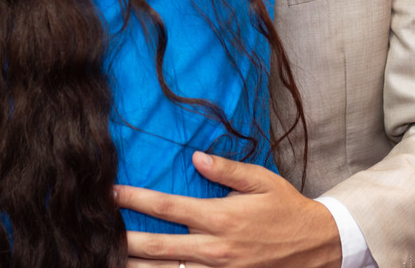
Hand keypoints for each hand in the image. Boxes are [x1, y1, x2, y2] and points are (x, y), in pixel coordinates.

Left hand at [118, 151, 341, 267]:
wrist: (318, 245)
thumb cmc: (286, 208)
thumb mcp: (261, 180)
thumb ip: (227, 170)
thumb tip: (195, 156)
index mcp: (221, 217)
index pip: (167, 208)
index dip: (134, 200)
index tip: (110, 193)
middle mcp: (216, 249)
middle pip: (157, 248)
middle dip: (123, 240)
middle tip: (96, 231)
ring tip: (109, 259)